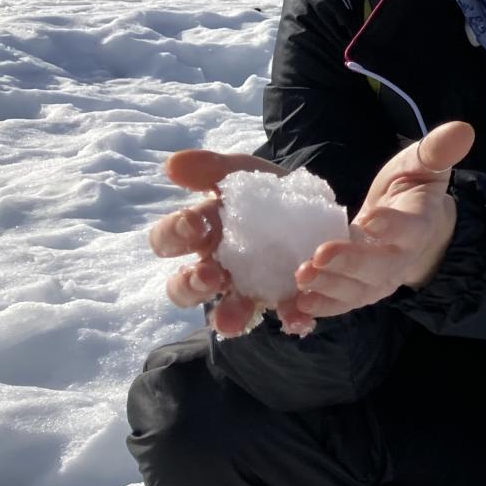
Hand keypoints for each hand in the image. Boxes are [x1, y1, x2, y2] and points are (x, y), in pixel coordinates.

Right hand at [149, 148, 309, 337]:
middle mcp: (217, 269)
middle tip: (210, 275)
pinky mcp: (287, 299)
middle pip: (185, 288)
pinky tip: (298, 316)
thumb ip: (211, 169)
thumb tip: (171, 165)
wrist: (317, 205)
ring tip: (233, 320)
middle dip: (191, 285)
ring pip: (228, 312)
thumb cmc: (266, 192)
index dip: (173, 235)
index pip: (169, 241)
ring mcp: (250, 289)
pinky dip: (290, 317)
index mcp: (201, 236)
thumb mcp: (243, 173)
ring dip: (228, 315)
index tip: (192, 224)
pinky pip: (286, 314)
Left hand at [291, 122, 474, 321]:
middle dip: (350, 264)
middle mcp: (400, 258)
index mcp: (417, 225)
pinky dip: (318, 308)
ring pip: (357, 292)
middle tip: (319, 256)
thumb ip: (437, 150)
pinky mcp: (356, 291)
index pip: (410, 229)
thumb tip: (462, 129)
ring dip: (329, 288)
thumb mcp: (421, 164)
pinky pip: (339, 305)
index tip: (370, 218)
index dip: (393, 226)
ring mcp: (378, 280)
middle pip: (380, 268)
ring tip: (301, 278)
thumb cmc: (411, 191)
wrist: (410, 228)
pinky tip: (294, 307)